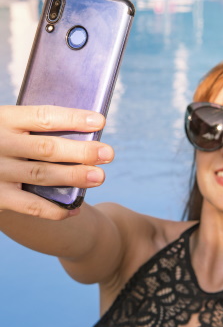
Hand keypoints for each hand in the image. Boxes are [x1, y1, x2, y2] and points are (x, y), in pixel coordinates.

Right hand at [0, 105, 113, 219]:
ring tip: (99, 177)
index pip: (44, 116)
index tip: (100, 122)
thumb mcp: (6, 125)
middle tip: (108, 153)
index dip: (73, 119)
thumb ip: (31, 126)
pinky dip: (55, 210)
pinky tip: (75, 208)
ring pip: (42, 175)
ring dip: (73, 177)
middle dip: (81, 151)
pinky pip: (31, 207)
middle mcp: (0, 144)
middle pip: (47, 148)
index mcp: (4, 119)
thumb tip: (81, 130)